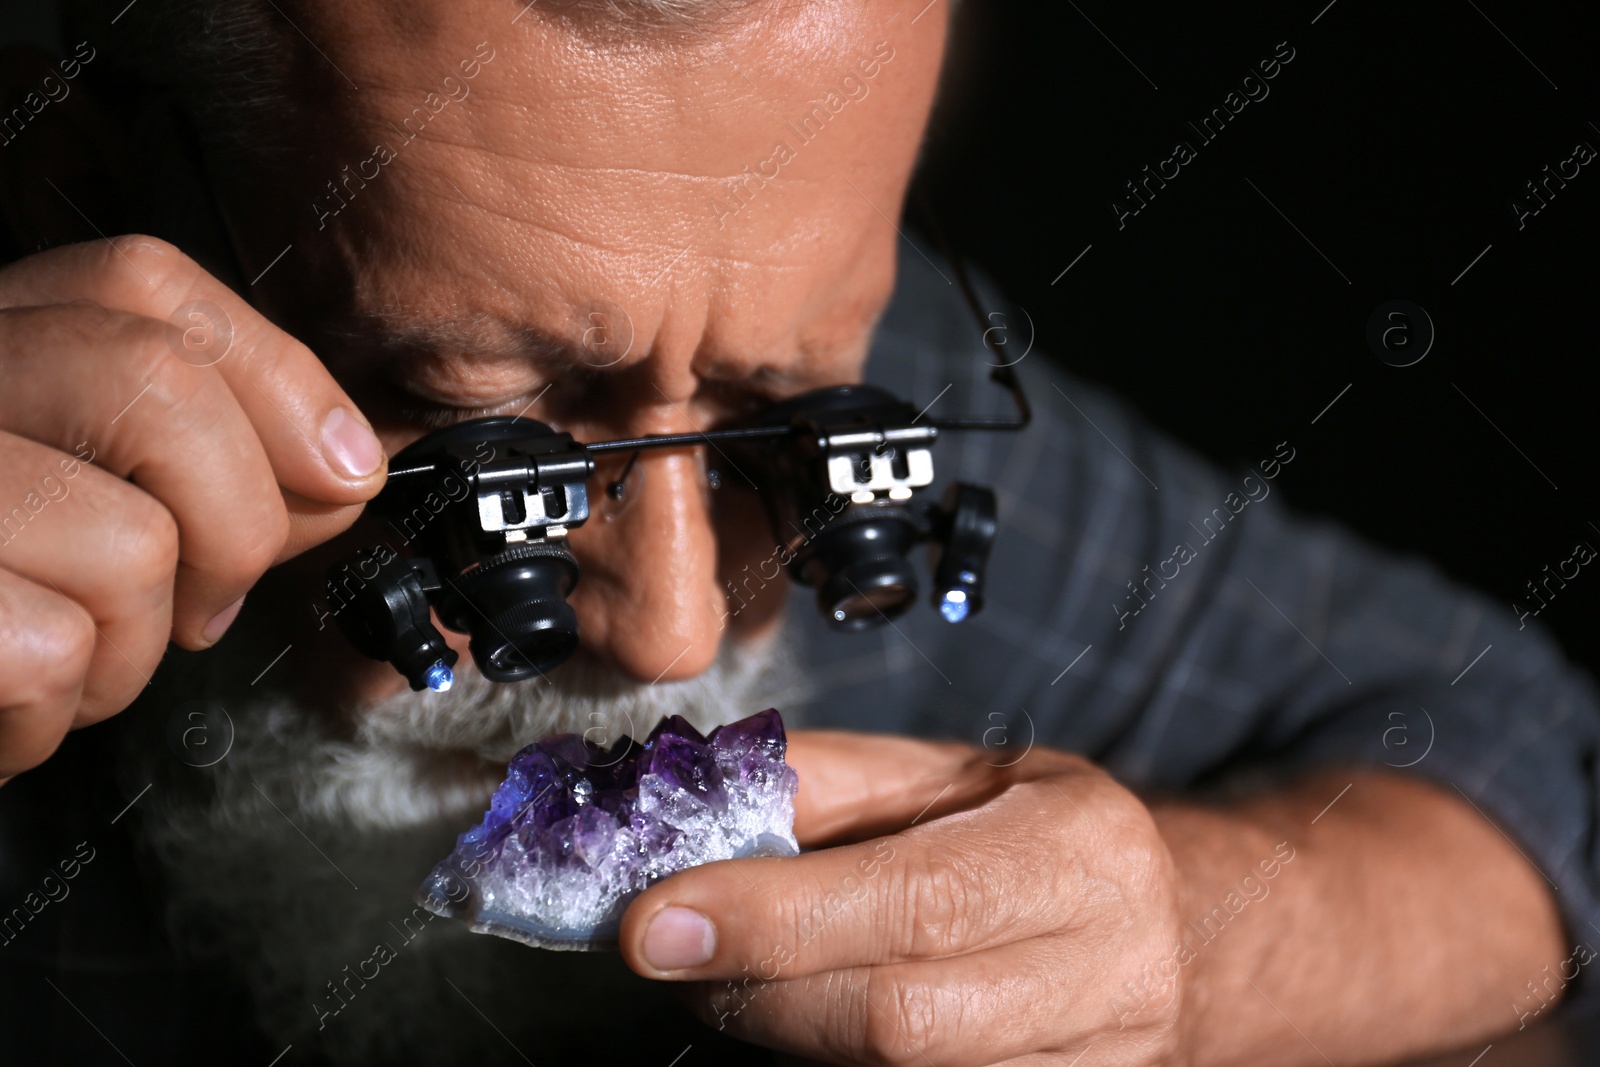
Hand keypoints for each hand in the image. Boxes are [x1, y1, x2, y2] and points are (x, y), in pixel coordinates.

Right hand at [0, 236, 386, 777]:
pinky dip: (52, 716)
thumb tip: (341, 464)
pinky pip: (52, 649)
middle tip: (205, 606)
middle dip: (238, 524)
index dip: (277, 376)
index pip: (140, 283)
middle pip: (156, 382)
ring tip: (58, 665)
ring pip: (131, 541)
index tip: (340, 471)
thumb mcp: (84, 510)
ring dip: (132, 652)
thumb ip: (210, 468)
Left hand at [619, 731, 1187, 1065]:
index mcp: (1080, 850)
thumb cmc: (1035, 834)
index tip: (657, 922)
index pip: (914, 900)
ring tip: (746, 980)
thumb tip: (695, 806)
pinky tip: (813, 1019)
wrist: (1165, 924)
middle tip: (679, 954)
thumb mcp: (946, 775)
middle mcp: (1110, 970)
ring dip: (786, 1034)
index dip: (772, 919)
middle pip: (898, 1020)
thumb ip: (826, 784)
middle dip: (758, 992)